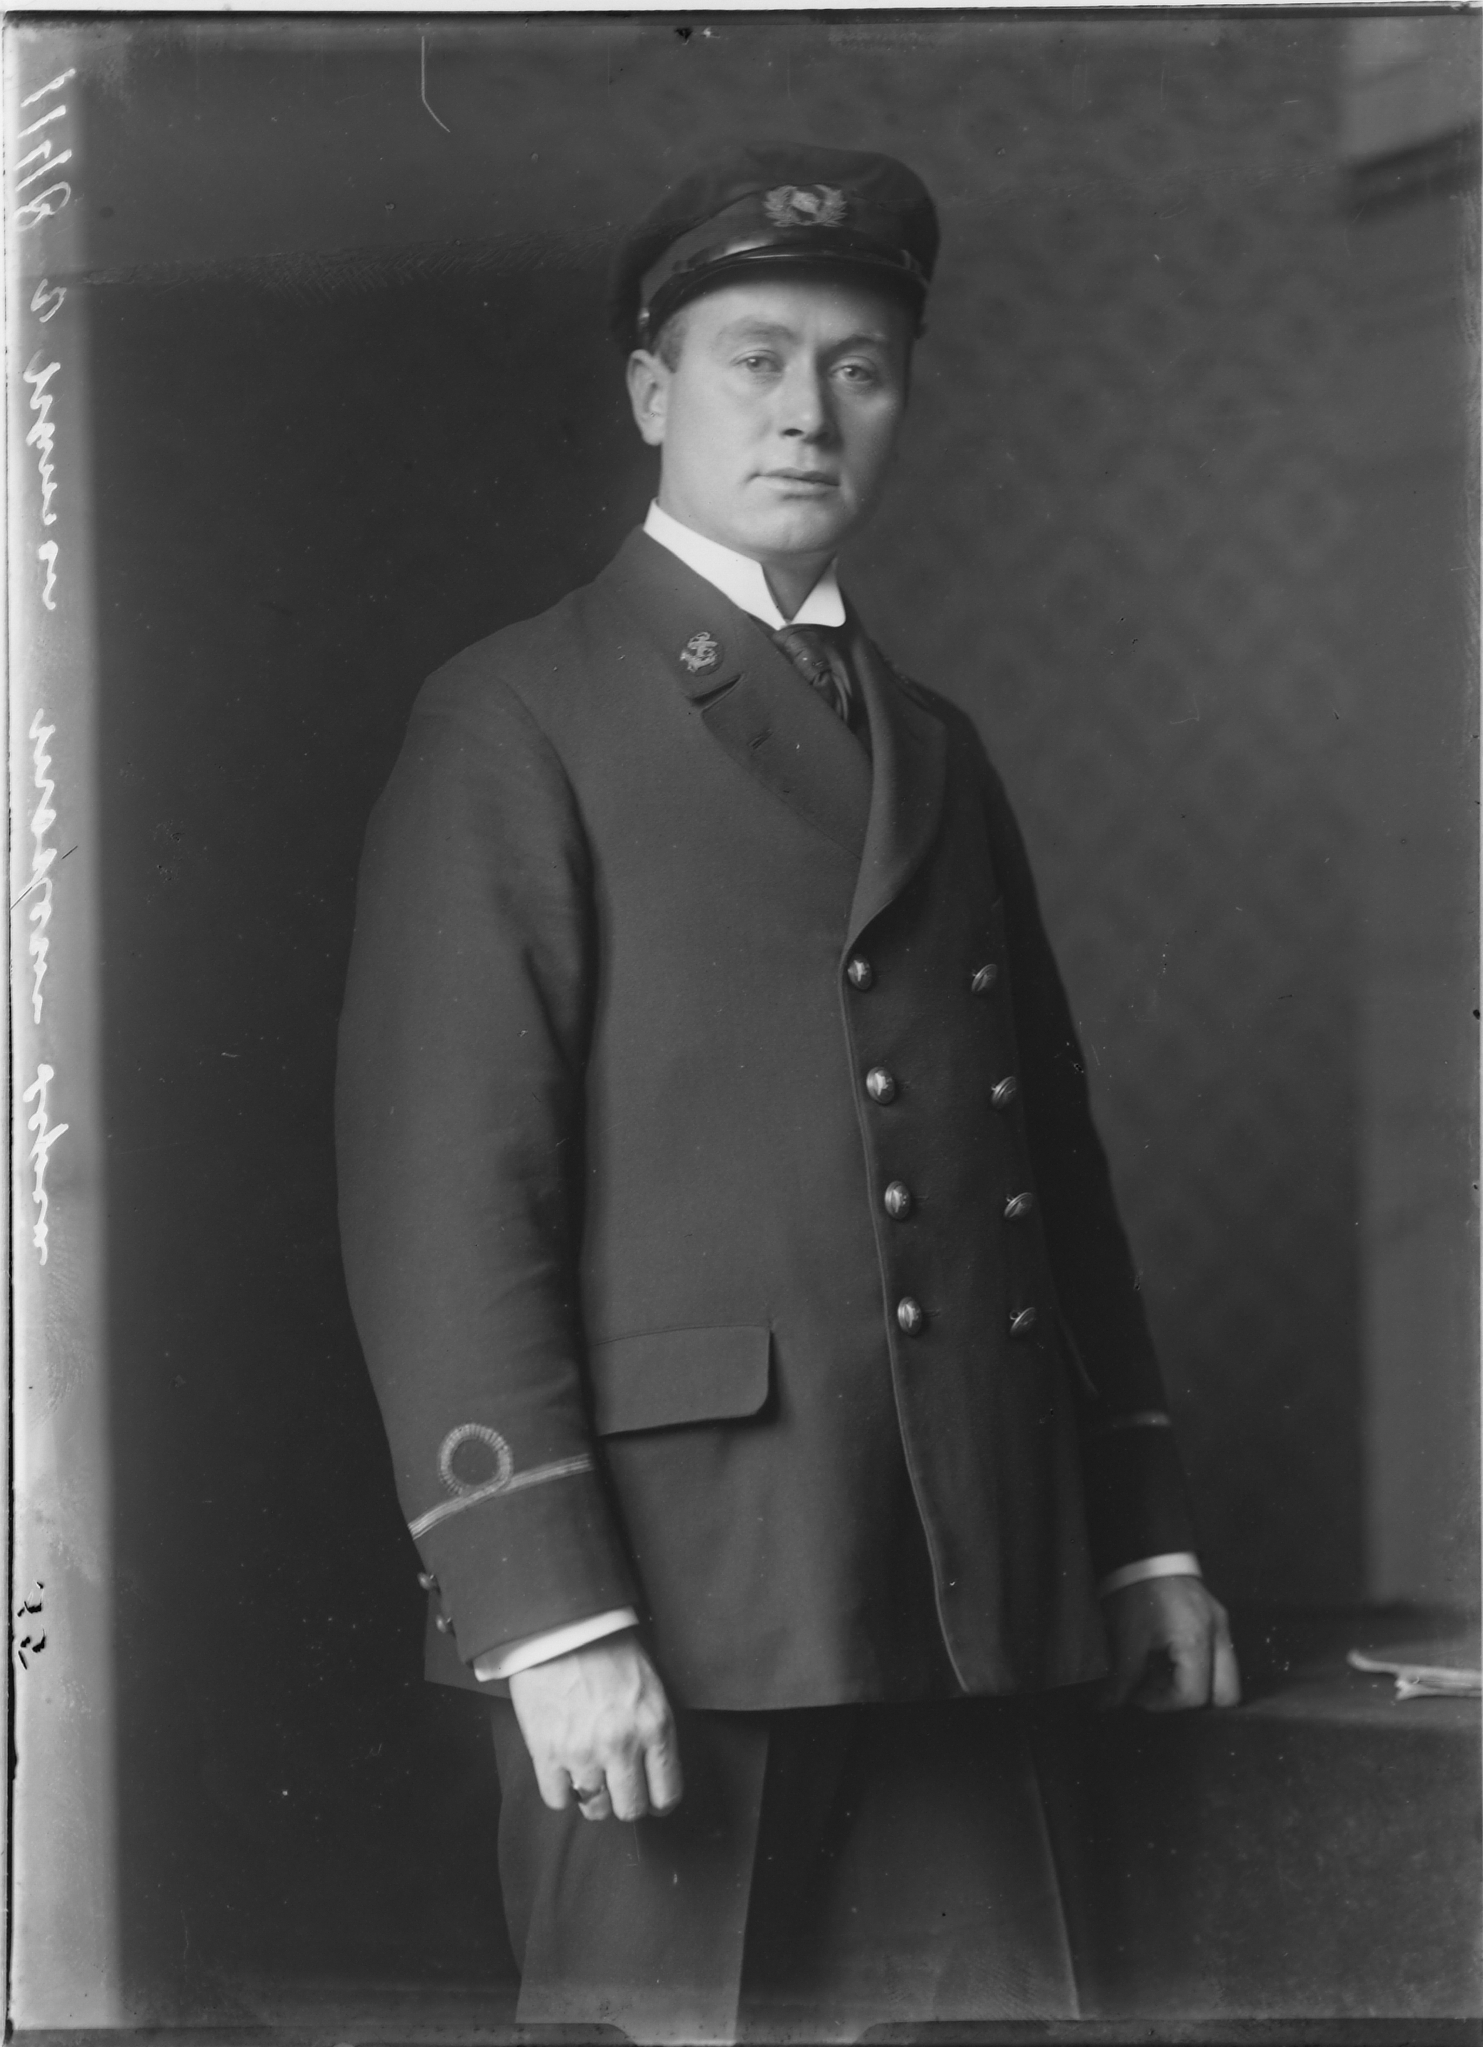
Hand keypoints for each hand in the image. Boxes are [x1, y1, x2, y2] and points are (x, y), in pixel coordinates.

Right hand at [508, 1628, 682, 1821]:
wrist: (560, 1627)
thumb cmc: (608, 1650)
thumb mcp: (650, 1686)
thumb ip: (654, 1730)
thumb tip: (653, 1770)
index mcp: (655, 1726)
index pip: (667, 1793)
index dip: (658, 1800)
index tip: (650, 1797)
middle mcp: (622, 1745)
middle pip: (630, 1809)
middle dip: (624, 1801)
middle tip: (615, 1785)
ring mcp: (583, 1752)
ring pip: (594, 1810)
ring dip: (592, 1796)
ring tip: (587, 1773)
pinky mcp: (547, 1753)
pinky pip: (558, 1800)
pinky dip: (561, 1791)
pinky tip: (563, 1770)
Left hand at [1099, 1574, 1240, 1711]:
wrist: (1144, 1547)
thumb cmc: (1135, 1588)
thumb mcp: (1126, 1635)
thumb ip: (1123, 1677)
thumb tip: (1108, 1706)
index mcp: (1197, 1639)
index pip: (1194, 1696)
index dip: (1163, 1703)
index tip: (1138, 1694)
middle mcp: (1218, 1634)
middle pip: (1226, 1694)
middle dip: (1192, 1701)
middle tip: (1158, 1689)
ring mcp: (1221, 1624)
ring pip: (1225, 1676)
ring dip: (1195, 1684)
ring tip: (1158, 1672)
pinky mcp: (1216, 1617)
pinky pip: (1218, 1656)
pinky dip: (1196, 1666)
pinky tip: (1166, 1657)